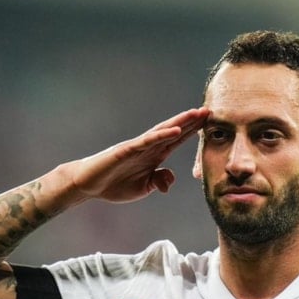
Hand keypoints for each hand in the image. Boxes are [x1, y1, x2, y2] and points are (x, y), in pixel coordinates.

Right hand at [71, 107, 209, 202]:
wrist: (88, 184)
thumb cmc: (115, 184)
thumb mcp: (143, 187)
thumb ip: (159, 181)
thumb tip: (170, 181)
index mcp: (154, 156)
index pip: (177, 141)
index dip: (193, 132)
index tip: (209, 124)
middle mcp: (148, 147)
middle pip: (174, 131)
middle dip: (192, 122)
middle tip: (210, 111)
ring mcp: (138, 147)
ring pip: (163, 131)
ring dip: (180, 122)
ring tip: (196, 114)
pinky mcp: (126, 150)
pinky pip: (147, 141)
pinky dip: (162, 135)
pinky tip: (175, 130)